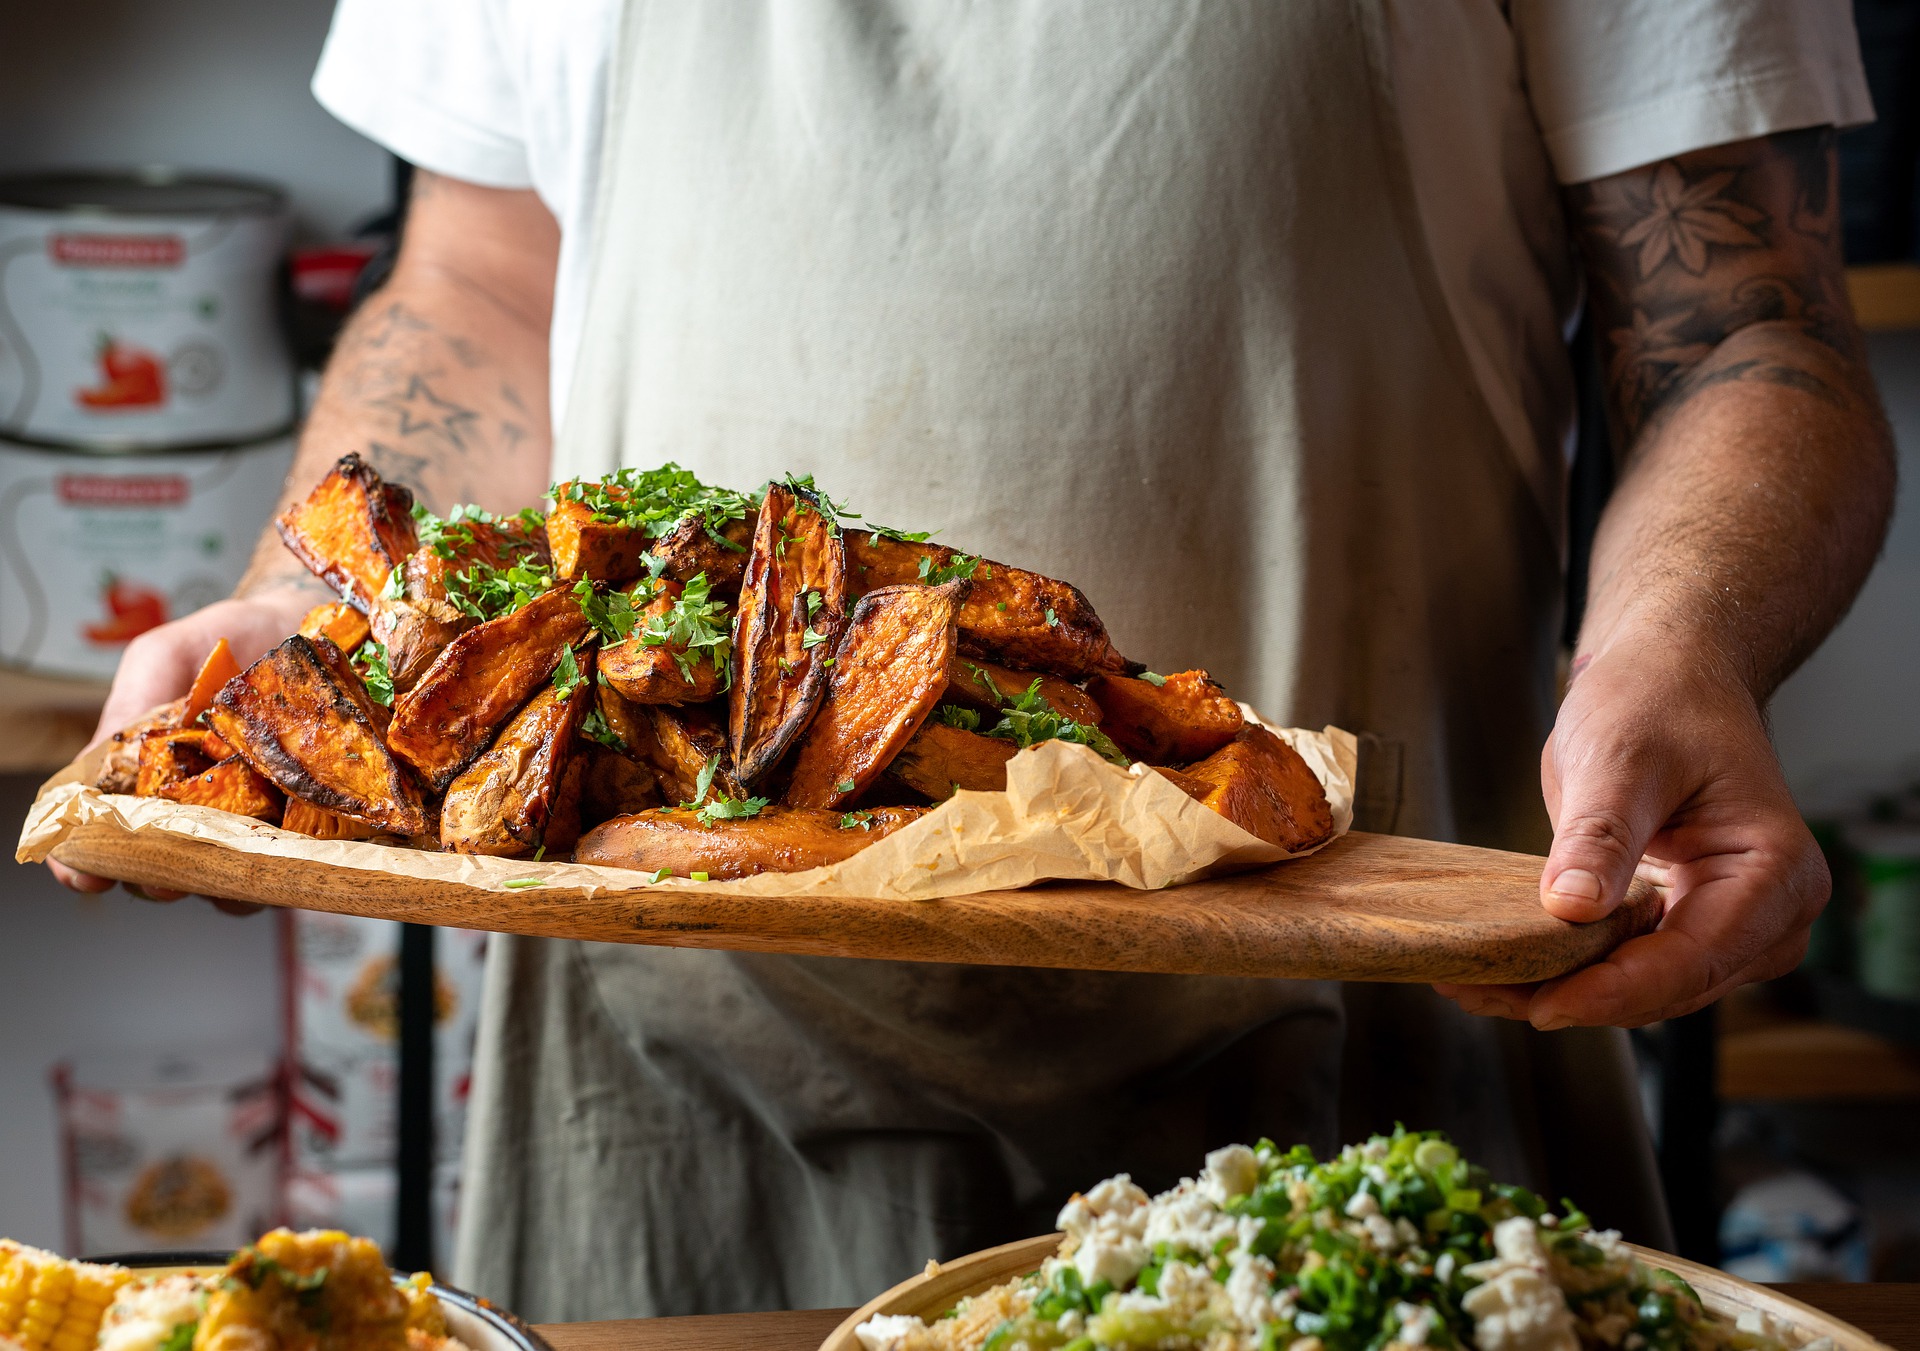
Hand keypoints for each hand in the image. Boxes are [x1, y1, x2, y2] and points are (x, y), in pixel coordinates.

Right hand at [50, 589, 312, 911]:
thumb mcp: (165, 657)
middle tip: (172, 872)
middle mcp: (197, 816)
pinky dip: (291, 863)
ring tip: (239, 852)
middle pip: (165, 875)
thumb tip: (97, 764)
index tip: (85, 874)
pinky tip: (296, 843)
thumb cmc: (226, 643)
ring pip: (231, 885)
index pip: (103, 841)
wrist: (310, 626)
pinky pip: (298, 866)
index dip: (84, 864)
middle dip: (163, 879)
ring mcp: (254, 830)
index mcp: (145, 784)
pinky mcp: (311, 830)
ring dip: (230, 880)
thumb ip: (131, 704)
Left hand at [1435, 647, 1828, 1027]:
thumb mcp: (1621, 758)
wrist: (1666, 679)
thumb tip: (1572, 908)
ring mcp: (1728, 927)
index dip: (1618, 990)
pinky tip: (1501, 969)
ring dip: (1564, 991)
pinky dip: (1568, 971)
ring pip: (1645, 990)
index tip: (1546, 1004)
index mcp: (1775, 872)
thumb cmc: (1659, 701)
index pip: (1695, 957)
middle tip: (1479, 990)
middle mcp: (1768, 915)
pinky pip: (1628, 966)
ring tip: (1474, 983)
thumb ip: (1600, 836)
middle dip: (1579, 997)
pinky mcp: (1682, 926)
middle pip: (1670, 987)